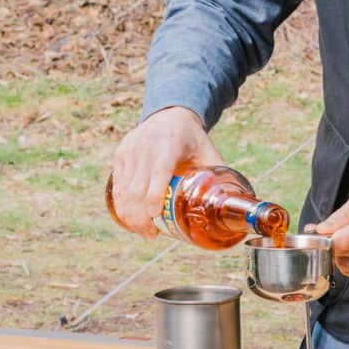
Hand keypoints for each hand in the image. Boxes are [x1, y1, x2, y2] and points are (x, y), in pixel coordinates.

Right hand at [110, 106, 223, 237]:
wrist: (170, 115)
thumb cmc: (192, 139)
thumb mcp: (208, 152)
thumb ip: (218, 175)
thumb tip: (230, 204)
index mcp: (169, 145)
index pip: (158, 176)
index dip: (153, 201)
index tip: (157, 220)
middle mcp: (145, 146)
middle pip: (137, 189)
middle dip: (141, 217)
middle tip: (152, 234)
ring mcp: (130, 150)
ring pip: (124, 191)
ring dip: (130, 216)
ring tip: (143, 230)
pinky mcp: (120, 155)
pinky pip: (118, 186)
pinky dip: (122, 205)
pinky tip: (131, 218)